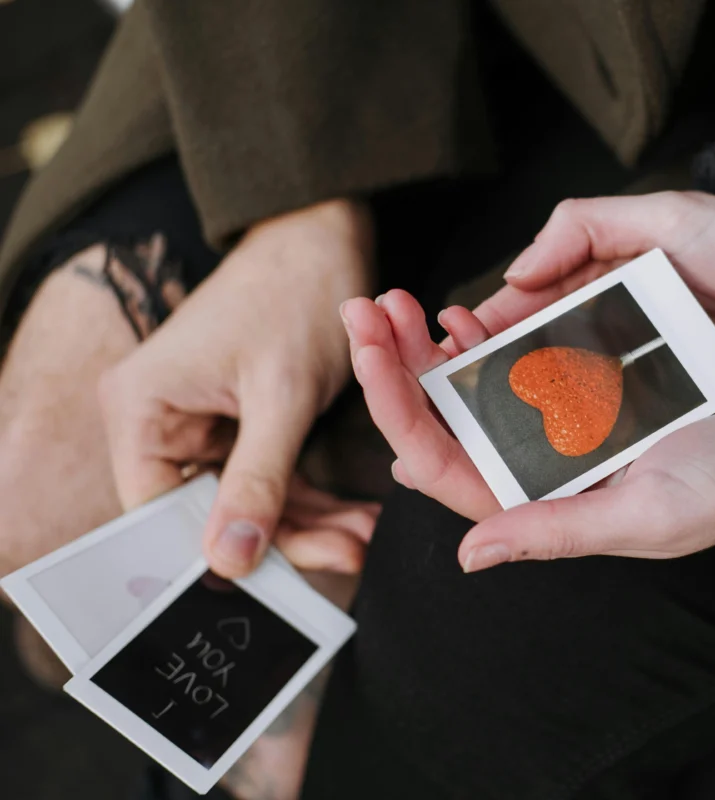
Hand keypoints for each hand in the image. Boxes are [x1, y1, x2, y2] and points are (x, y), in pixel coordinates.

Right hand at [99, 199, 375, 577]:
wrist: (321, 238)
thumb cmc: (293, 296)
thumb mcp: (281, 396)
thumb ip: (257, 480)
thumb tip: (228, 561)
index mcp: (140, 409)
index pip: (162, 513)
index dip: (215, 551)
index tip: (274, 582)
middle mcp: (156, 421)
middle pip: (208, 512)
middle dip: (282, 536)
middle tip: (348, 553)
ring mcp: (197, 424)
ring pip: (246, 501)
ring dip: (307, 520)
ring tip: (363, 535)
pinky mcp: (237, 424)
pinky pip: (269, 477)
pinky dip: (311, 496)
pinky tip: (354, 514)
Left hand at [344, 191, 714, 570]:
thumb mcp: (649, 514)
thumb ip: (556, 530)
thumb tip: (469, 556)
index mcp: (548, 491)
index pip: (449, 460)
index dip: (400, 410)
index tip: (372, 358)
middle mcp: (547, 448)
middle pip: (449, 410)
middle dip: (399, 363)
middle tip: (364, 311)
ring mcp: (569, 399)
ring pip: (479, 373)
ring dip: (435, 340)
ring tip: (404, 305)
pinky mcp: (598, 357)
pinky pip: (530, 338)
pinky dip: (497, 320)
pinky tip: (475, 308)